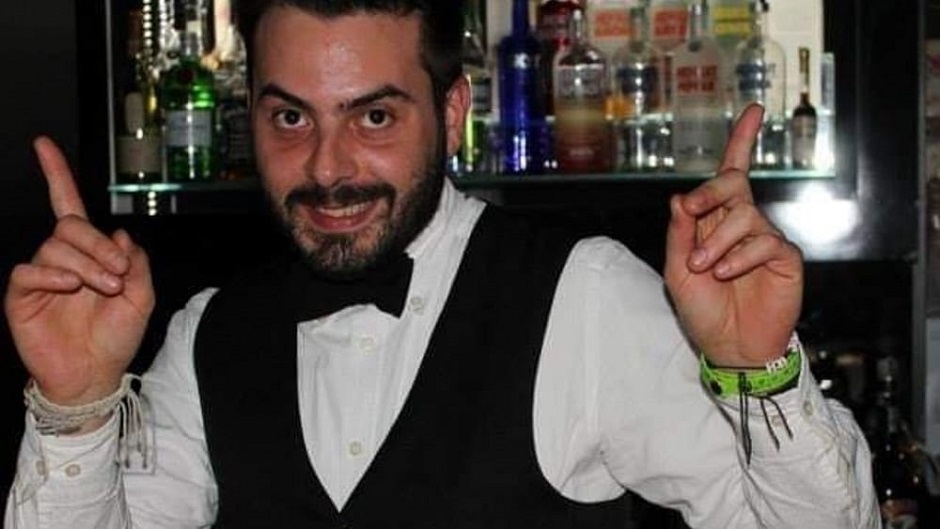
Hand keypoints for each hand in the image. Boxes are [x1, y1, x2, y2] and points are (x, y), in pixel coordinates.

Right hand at [4, 137, 154, 406]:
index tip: (43, 144)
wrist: (96, 374)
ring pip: (55, 247)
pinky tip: (70, 287)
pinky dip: (52, 275)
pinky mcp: (21, 297)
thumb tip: (118, 233)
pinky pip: (28, 272)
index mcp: (88, 253)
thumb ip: (135, 262)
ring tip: (104, 289)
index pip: (67, 206)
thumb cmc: (116, 337)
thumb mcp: (142, 297)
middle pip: (70, 226)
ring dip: (86, 265)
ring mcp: (40, 276)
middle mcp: (61, 259)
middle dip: (98, 245)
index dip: (56, 174)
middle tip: (118, 273)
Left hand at [663, 105, 802, 367]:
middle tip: (692, 209)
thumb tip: (678, 197)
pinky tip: (725, 274)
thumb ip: (679, 233)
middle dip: (711, 191)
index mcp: (715, 221)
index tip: (754, 110)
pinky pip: (764, 241)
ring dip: (717, 241)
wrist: (728, 347)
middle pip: (733, 184)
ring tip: (705, 269)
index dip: (742, 141)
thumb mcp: (677, 270)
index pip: (730, 174)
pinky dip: (739, 257)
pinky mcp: (784, 258)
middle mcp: (742, 224)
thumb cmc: (702, 309)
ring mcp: (765, 239)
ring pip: (744, 215)